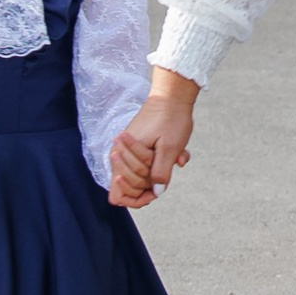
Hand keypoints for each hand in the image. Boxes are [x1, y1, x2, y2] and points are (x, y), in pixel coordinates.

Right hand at [109, 71, 196, 207]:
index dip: (136, 199)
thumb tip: (156, 193)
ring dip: (160, 172)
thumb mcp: (170, 148)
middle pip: (130, 187)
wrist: (172, 96)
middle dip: (151, 183)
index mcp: (123, 157)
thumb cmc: (170, 118)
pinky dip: (163, 164)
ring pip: (141, 177)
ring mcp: (129, 152)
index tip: (153, 191)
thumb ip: (161, 172)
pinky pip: (148, 166)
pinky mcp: (138, 148)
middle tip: (167, 166)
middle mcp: (121, 156)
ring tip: (176, 157)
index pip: (117, 195)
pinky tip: (178, 155)